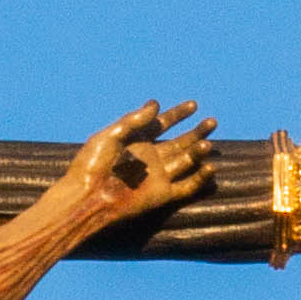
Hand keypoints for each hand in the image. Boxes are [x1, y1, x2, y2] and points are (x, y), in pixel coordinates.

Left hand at [54, 100, 215, 234]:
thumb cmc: (93, 164)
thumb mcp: (112, 134)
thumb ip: (135, 120)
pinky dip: (199, 179)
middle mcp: (150, 158)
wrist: (88, 195)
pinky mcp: (161, 194)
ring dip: (198, 152)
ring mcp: (157, 176)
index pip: (162, 124)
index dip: (178, 114)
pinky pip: (186, 187)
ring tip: (208, 143)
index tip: (193, 105)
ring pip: (185, 161)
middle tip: (212, 122)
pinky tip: (210, 167)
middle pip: (179, 142)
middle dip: (196, 132)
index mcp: (137, 142)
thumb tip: (156, 104)